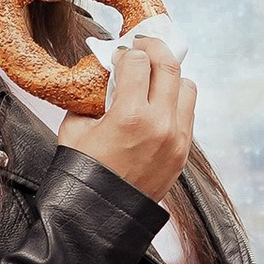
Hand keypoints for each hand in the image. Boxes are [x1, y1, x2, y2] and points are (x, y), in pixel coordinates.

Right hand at [55, 28, 194, 201]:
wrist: (97, 217)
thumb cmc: (81, 173)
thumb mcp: (75, 127)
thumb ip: (93, 97)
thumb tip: (104, 77)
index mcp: (130, 116)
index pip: (139, 61)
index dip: (126, 52)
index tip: (119, 55)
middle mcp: (160, 125)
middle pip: (170, 65)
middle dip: (155, 49)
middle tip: (142, 46)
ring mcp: (176, 140)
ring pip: (187, 87)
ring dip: (170, 77)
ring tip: (152, 80)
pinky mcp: (183, 153)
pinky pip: (188, 114)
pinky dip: (175, 103)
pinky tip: (156, 106)